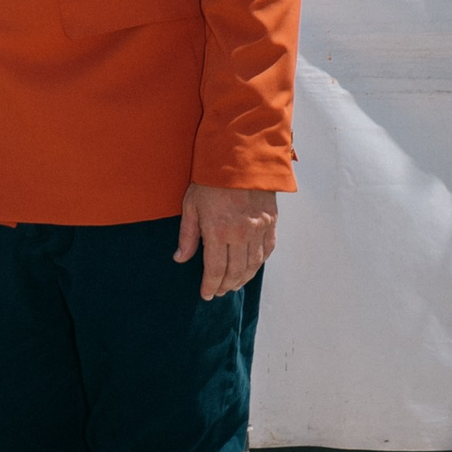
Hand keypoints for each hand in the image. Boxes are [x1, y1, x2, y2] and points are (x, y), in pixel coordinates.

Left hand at [175, 182, 278, 299]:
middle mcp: (241, 235)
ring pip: (253, 265)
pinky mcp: (271, 222)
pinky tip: (251, 268)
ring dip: (243, 279)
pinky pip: (267, 250)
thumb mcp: (191, 205)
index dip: (210, 285)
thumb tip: (180, 258)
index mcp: (218, 231)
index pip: (215, 269)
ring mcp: (259, 229)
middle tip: (219, 292)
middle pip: (235, 271)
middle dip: (226, 285)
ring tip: (233, 285)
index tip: (206, 294)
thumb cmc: (210, 179)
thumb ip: (188, 235)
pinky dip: (259, 263)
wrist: (240, 157)